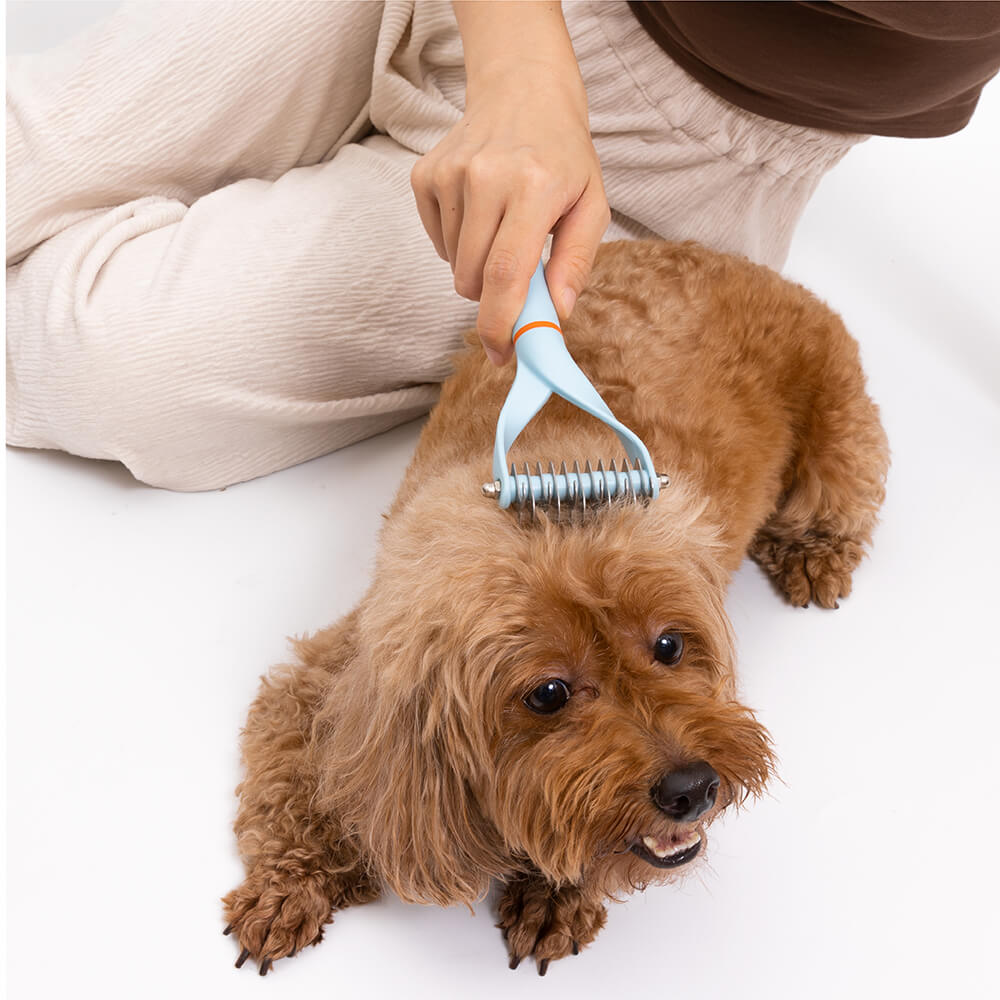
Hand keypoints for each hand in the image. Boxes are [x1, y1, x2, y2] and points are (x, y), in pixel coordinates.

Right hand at [410, 5, 609, 365]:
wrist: (523, 92)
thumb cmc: (563, 156)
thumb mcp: (591, 205)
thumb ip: (576, 263)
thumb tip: (556, 314)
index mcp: (534, 188)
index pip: (506, 273)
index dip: (499, 323)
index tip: (500, 353)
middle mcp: (486, 178)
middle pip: (472, 278)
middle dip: (491, 298)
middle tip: (515, 278)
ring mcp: (450, 174)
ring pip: (453, 264)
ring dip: (477, 266)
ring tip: (501, 228)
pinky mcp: (425, 175)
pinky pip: (437, 241)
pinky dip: (458, 243)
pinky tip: (480, 213)